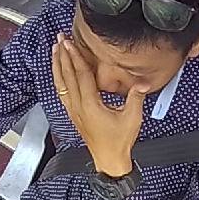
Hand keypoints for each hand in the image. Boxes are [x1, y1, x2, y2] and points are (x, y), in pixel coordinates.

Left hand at [52, 33, 147, 175]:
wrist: (109, 160)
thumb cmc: (119, 142)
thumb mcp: (132, 118)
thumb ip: (136, 97)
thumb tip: (142, 82)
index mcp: (90, 105)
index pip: (81, 76)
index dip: (76, 58)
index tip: (70, 44)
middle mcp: (78, 107)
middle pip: (67, 77)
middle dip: (63, 56)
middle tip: (60, 39)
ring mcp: (74, 111)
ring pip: (61, 85)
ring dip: (58, 66)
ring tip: (56, 50)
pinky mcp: (74, 115)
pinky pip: (62, 93)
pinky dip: (59, 80)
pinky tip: (59, 73)